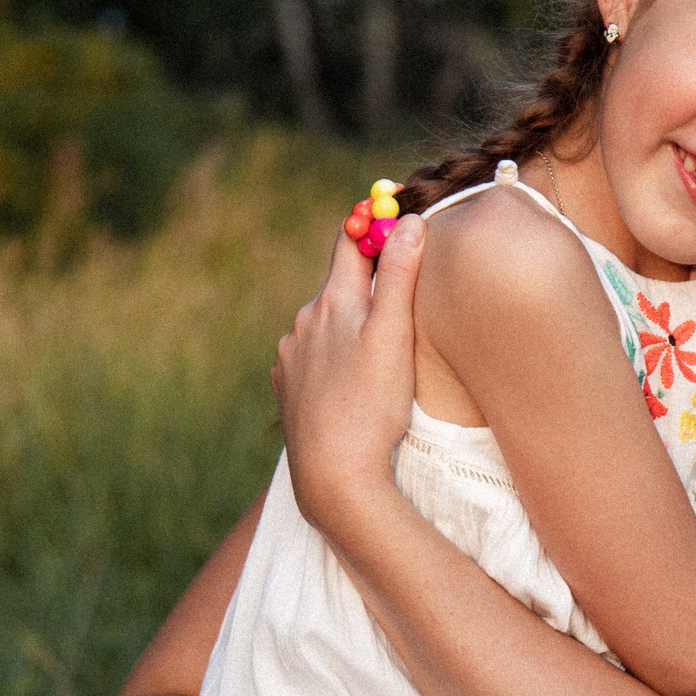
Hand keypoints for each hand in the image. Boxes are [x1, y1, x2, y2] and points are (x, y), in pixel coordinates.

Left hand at [274, 213, 424, 530]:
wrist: (332, 477)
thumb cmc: (371, 407)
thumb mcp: (395, 337)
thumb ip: (400, 277)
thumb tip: (409, 221)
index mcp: (332, 301)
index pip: (349, 241)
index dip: (373, 224)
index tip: (395, 217)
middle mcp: (303, 321)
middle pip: (340, 285)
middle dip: (368, 286)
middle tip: (404, 301)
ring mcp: (290, 355)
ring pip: (327, 325)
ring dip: (351, 329)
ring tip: (381, 358)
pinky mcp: (286, 387)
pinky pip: (313, 358)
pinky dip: (334, 361)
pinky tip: (353, 387)